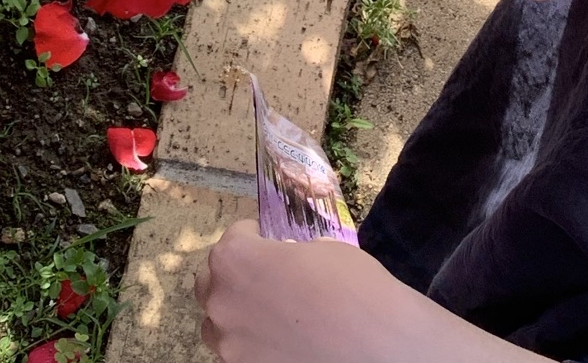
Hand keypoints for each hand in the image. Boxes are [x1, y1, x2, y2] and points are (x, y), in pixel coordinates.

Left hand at [195, 221, 531, 362]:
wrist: (377, 347)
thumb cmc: (354, 289)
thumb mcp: (323, 250)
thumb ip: (290, 255)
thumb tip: (288, 262)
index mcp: (235, 260)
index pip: (232, 238)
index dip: (253, 236)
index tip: (268, 240)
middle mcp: (222, 302)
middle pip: (211, 282)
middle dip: (234, 276)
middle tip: (266, 278)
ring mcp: (230, 345)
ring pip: (219, 324)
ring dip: (238, 315)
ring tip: (273, 316)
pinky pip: (239, 353)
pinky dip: (254, 346)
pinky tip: (285, 343)